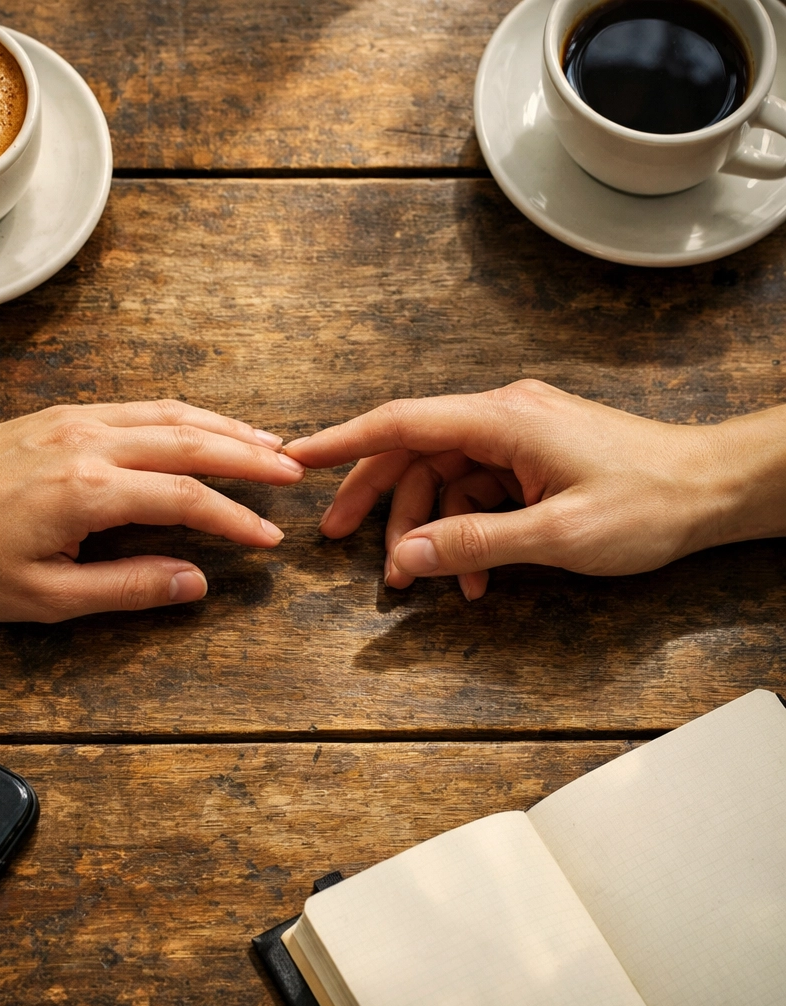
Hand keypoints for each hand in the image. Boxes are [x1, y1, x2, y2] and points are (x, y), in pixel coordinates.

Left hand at [0, 401, 303, 622]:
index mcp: (89, 490)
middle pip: (191, 440)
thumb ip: (127, 587)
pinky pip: (137, 407)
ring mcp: (74, 421)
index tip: (270, 535)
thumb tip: (193, 582)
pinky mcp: (59, 416)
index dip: (237, 518)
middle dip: (249, 456)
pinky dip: (180, 415)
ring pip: (168, 413)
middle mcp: (90, 442)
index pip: (187, 498)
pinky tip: (197, 425)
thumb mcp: (45, 596)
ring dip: (222, 425)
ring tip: (264, 441)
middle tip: (294, 470)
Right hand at [285, 380, 785, 598]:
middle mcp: (502, 418)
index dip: (343, 440)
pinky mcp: (529, 460)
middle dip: (376, 498)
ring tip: (424, 581)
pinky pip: (477, 494)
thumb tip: (408, 557)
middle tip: (335, 536)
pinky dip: (467, 533)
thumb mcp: (558, 533)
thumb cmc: (651, 501)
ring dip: (428, 530)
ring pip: (443, 479)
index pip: (403, 422)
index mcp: (503, 419)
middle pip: (414, 452)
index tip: (297, 455)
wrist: (715, 489)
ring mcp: (515, 438)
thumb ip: (477, 543)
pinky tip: (475, 576)